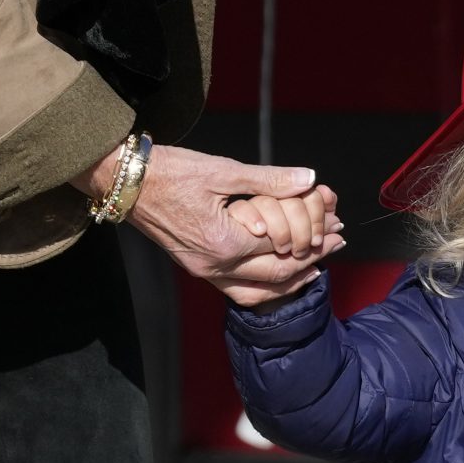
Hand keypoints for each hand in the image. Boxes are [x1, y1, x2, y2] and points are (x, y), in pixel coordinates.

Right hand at [94, 143, 348, 306]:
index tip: (337, 225)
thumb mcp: (223, 170)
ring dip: (290, 280)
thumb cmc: (170, 172)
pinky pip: (239, 291)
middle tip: (338, 243)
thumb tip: (308, 179)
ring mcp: (205, 272)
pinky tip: (280, 276)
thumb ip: (270, 179)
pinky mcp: (198, 269)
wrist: (126, 183)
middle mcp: (216, 266)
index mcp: (226, 241)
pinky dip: (265, 287)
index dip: (315, 237)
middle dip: (312, 259)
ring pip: (259, 292)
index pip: (284, 248)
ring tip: (317, 267)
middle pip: (277, 274)